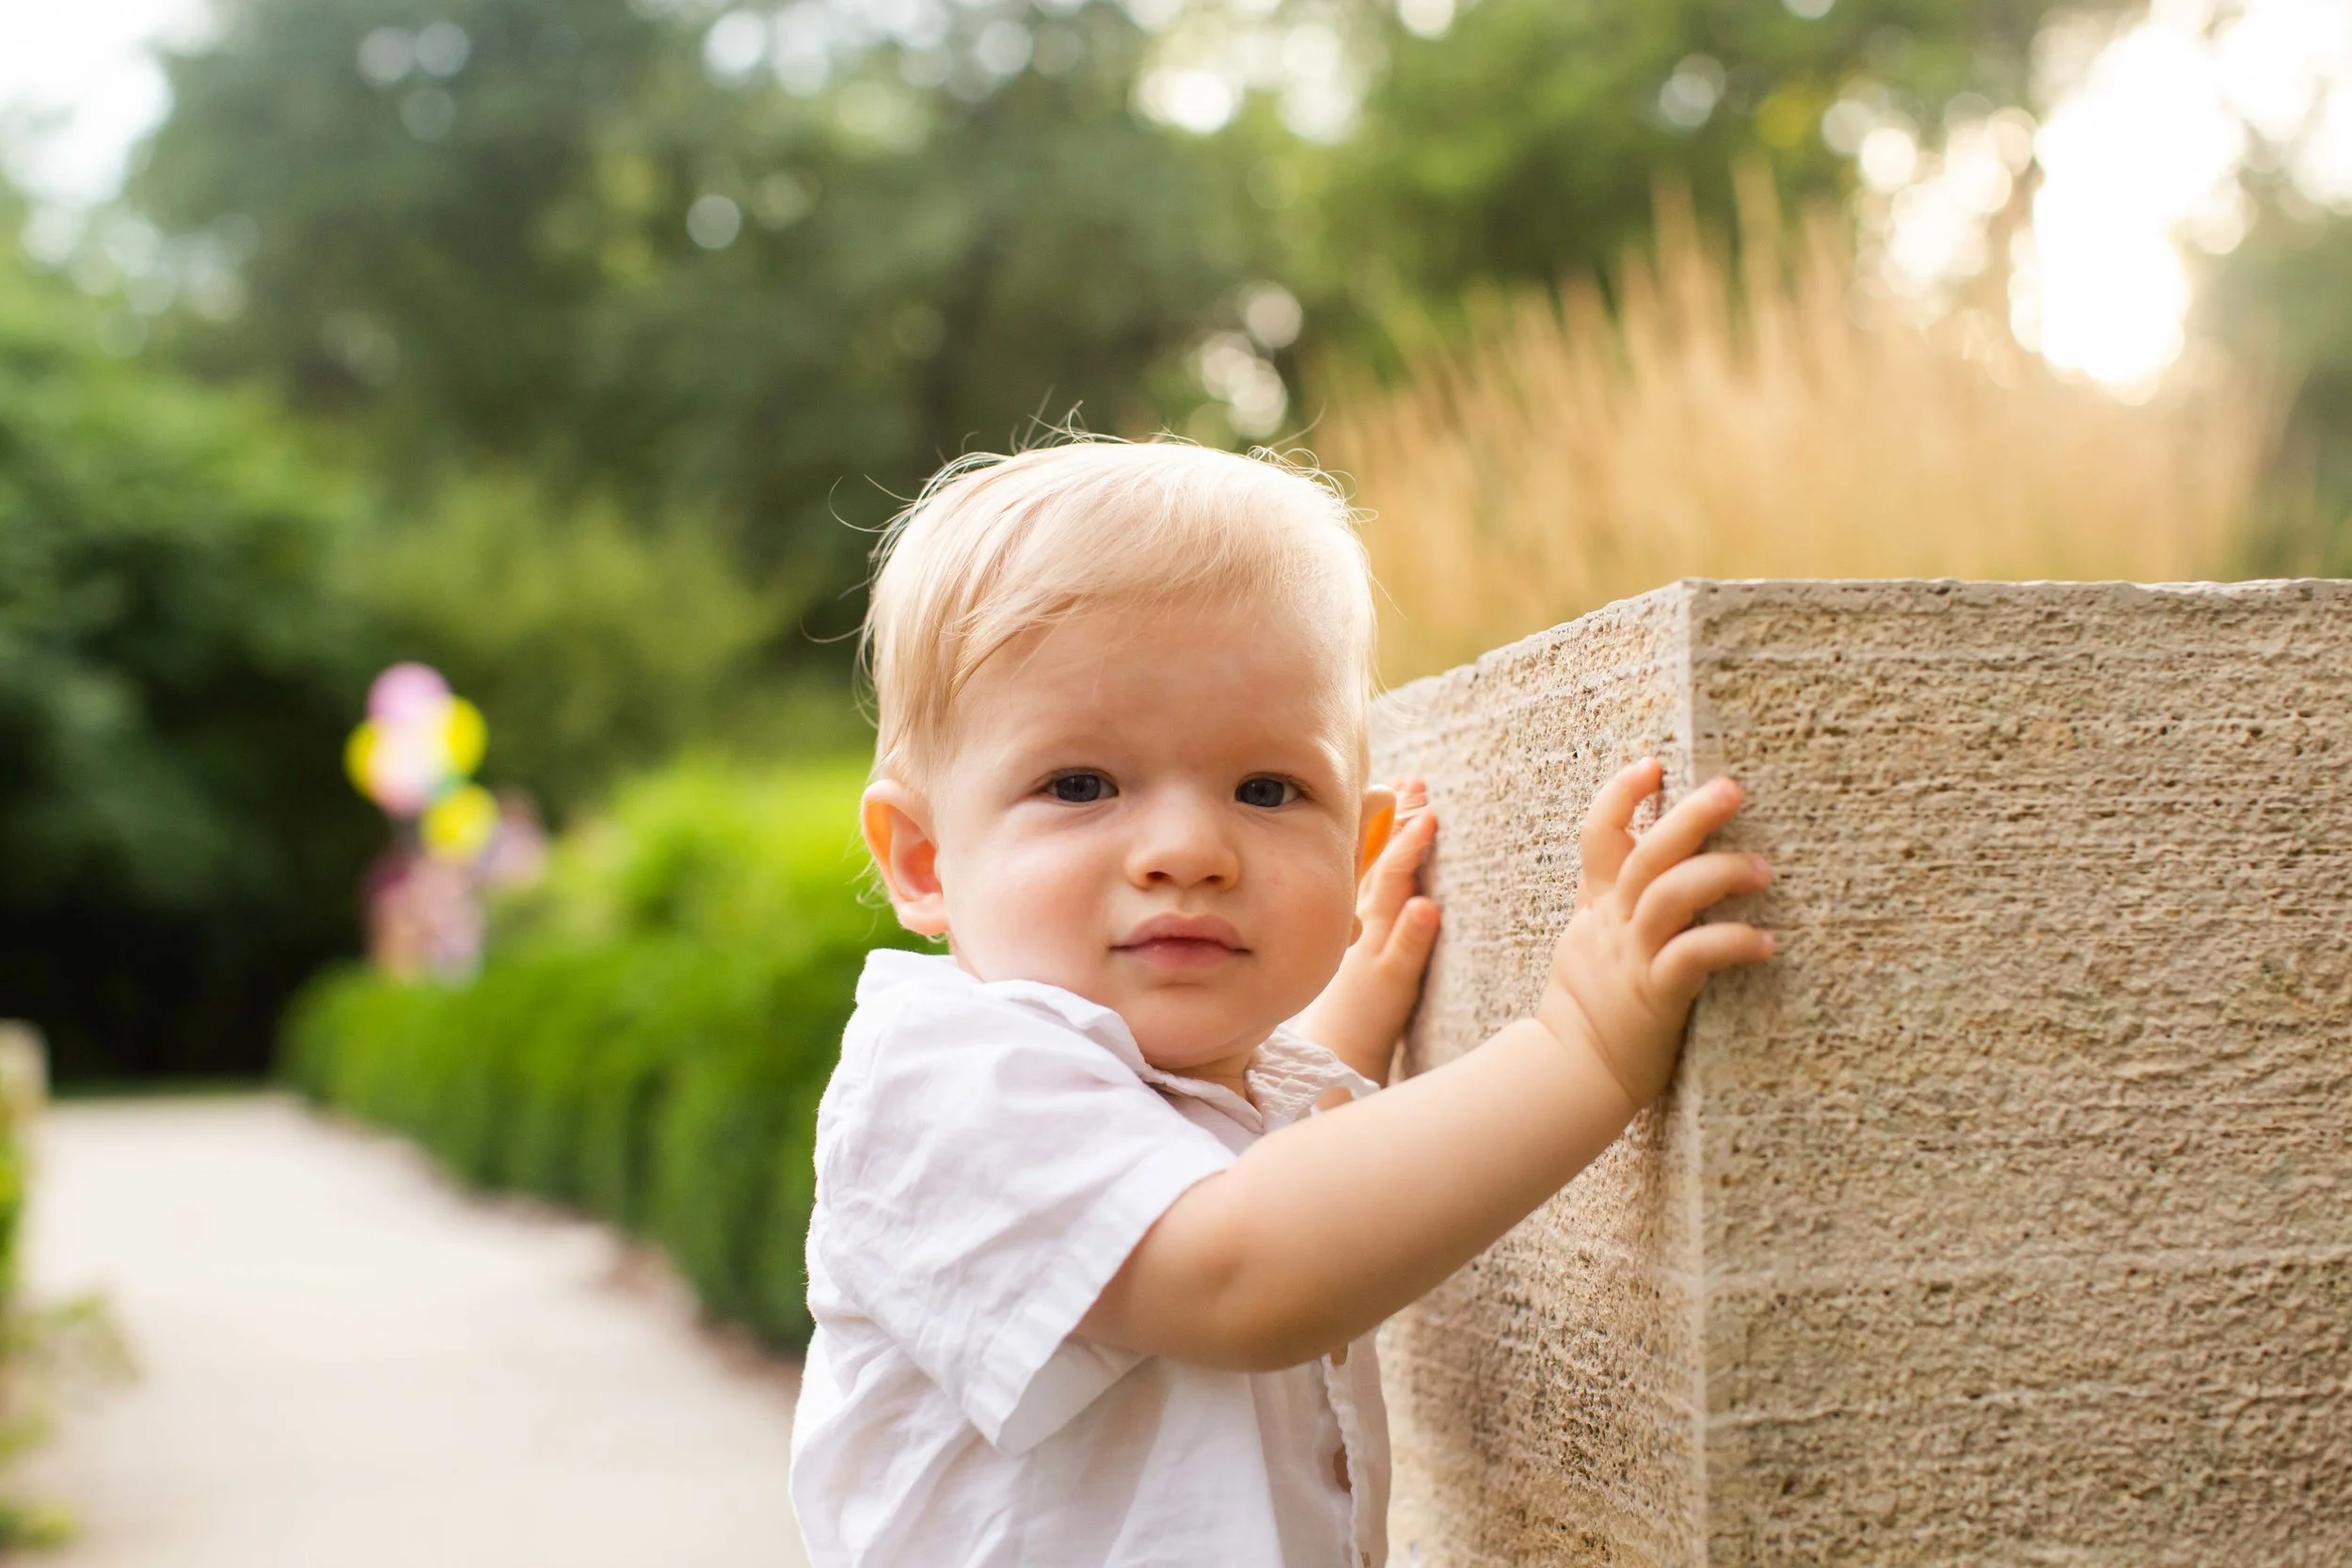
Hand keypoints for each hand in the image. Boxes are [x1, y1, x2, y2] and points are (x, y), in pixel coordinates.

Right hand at [1295, 778, 1441, 1082]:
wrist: (1338, 1049)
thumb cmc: (1358, 992)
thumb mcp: (1361, 937)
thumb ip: (1375, 897)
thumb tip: (1399, 865)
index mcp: (1359, 907)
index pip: (1369, 851)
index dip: (1384, 814)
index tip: (1401, 779)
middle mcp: (1364, 920)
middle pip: (1380, 859)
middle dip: (1396, 818)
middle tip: (1416, 782)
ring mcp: (1374, 949)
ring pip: (1390, 894)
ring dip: (1407, 856)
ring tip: (1428, 821)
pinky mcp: (1387, 984)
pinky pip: (1400, 956)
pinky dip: (1413, 932)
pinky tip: (1428, 909)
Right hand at [1535, 760, 1774, 1108]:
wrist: (1574, 1072)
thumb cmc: (1594, 1007)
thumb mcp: (1591, 940)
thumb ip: (1613, 898)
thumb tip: (1660, 857)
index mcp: (1599, 906)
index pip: (1599, 836)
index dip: (1621, 795)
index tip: (1653, 764)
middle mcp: (1614, 924)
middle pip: (1646, 855)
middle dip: (1688, 817)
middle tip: (1731, 788)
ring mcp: (1632, 957)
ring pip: (1670, 898)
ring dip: (1720, 875)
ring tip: (1764, 870)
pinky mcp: (1655, 996)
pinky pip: (1693, 958)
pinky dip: (1731, 943)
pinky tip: (1767, 942)